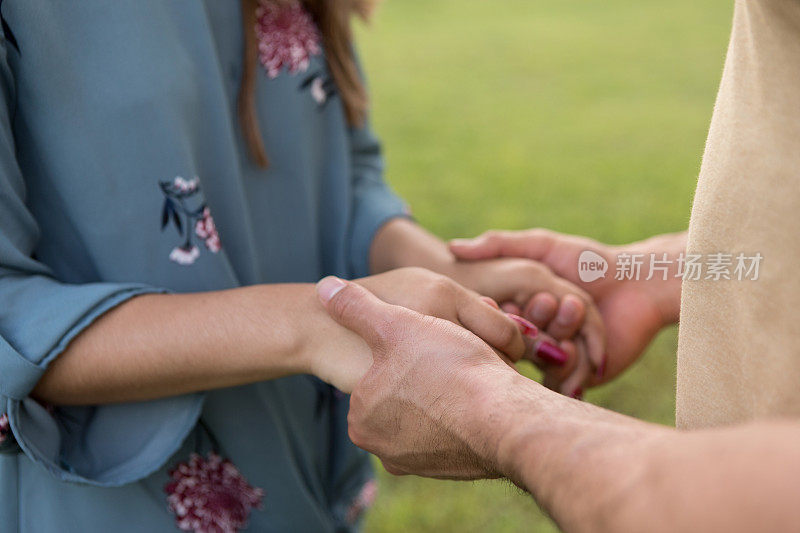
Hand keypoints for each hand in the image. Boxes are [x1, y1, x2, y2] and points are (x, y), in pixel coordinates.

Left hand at [317, 276, 520, 478]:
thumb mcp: (395, 325)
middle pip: (405, 394)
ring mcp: (417, 462)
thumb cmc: (448, 368)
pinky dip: (464, 414)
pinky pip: (453, 430)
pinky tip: (480, 398)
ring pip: (432, 411)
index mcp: (361, 415)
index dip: (408, 348)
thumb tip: (325, 288)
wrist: (505, 420)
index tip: (429, 342)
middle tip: (453, 359)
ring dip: (448, 392)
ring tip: (470, 375)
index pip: (379, 371)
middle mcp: (382, 447)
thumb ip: (355, 307)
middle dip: (427, 373)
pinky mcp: (450, 470)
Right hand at [447, 257, 605, 396]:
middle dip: (533, 327)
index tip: (509, 301)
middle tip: (548, 302)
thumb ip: (498, 243)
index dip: (504, 316)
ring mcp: (560, 357)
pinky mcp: (583, 374)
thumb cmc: (591, 260)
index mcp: (526, 310)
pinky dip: (569, 371)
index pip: (501, 324)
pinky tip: (574, 350)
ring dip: (552, 347)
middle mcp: (540, 336)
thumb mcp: (540, 245)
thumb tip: (453, 247)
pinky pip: (566, 383)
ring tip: (567, 323)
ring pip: (541, 366)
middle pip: (520, 346)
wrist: (641, 282)